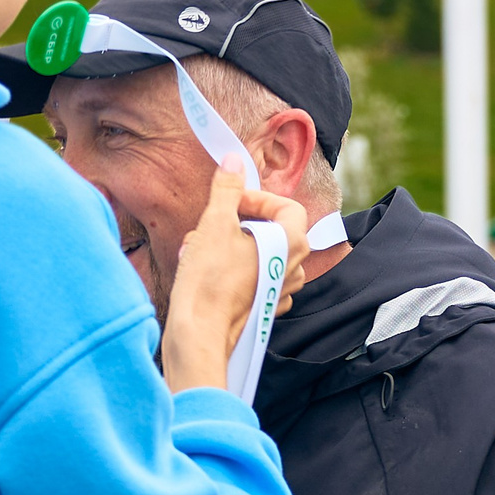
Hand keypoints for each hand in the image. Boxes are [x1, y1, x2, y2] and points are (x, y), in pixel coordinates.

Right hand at [162, 166, 311, 394]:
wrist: (200, 334)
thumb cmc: (210, 281)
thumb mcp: (215, 224)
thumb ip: (227, 189)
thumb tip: (233, 161)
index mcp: (292, 244)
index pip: (288, 206)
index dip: (259, 198)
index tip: (232, 201)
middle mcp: (294, 268)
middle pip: (272, 228)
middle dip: (237, 221)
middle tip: (211, 223)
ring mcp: (280, 290)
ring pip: (257, 252)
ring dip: (228, 243)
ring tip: (199, 246)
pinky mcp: (263, 306)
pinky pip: (251, 275)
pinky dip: (229, 267)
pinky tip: (203, 270)